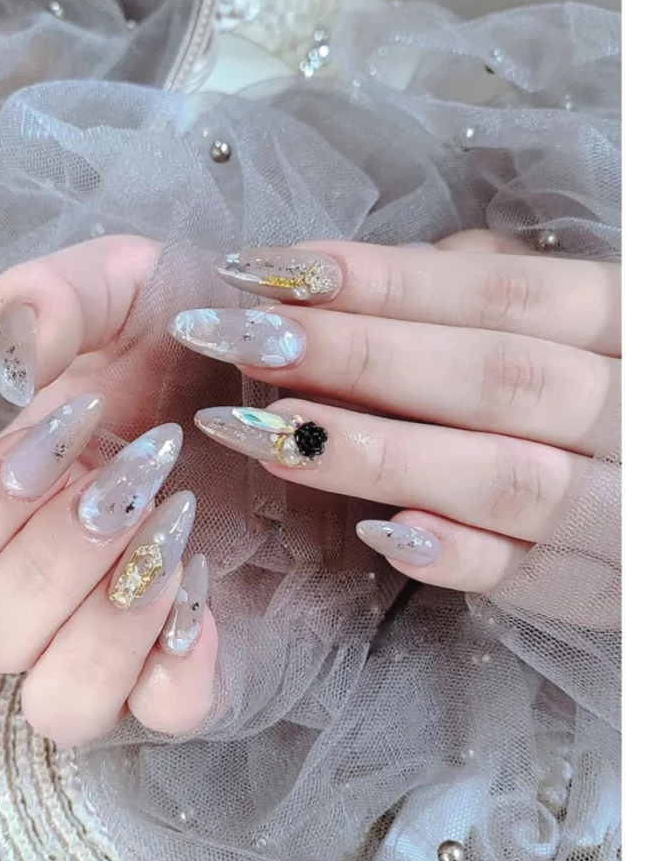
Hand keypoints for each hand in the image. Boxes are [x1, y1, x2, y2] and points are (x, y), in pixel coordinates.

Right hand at [0, 237, 217, 745]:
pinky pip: (163, 718)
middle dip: (56, 554)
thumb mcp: (129, 283)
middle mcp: (48, 584)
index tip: (68, 430)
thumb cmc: (199, 335)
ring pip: (60, 704)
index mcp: (10, 502)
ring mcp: (121, 636)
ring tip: (176, 527)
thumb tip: (9, 360)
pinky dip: (176, 673)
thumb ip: (55, 296)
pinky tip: (207, 592)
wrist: (309, 379)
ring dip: (108, 623)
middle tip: (140, 468)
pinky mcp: (199, 666)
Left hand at [167, 233, 619, 624]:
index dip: (379, 281)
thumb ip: (488, 290)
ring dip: (379, 455)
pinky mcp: (613, 588)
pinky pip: (537, 577)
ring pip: (507, 479)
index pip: (497, 293)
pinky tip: (378, 532)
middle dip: (358, 357)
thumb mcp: (577, 316)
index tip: (264, 271)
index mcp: (630, 323)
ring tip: (267, 435)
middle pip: (494, 379)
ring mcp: (634, 509)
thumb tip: (372, 273)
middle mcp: (641, 410)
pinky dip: (463, 557)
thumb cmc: (615, 382)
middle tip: (241, 341)